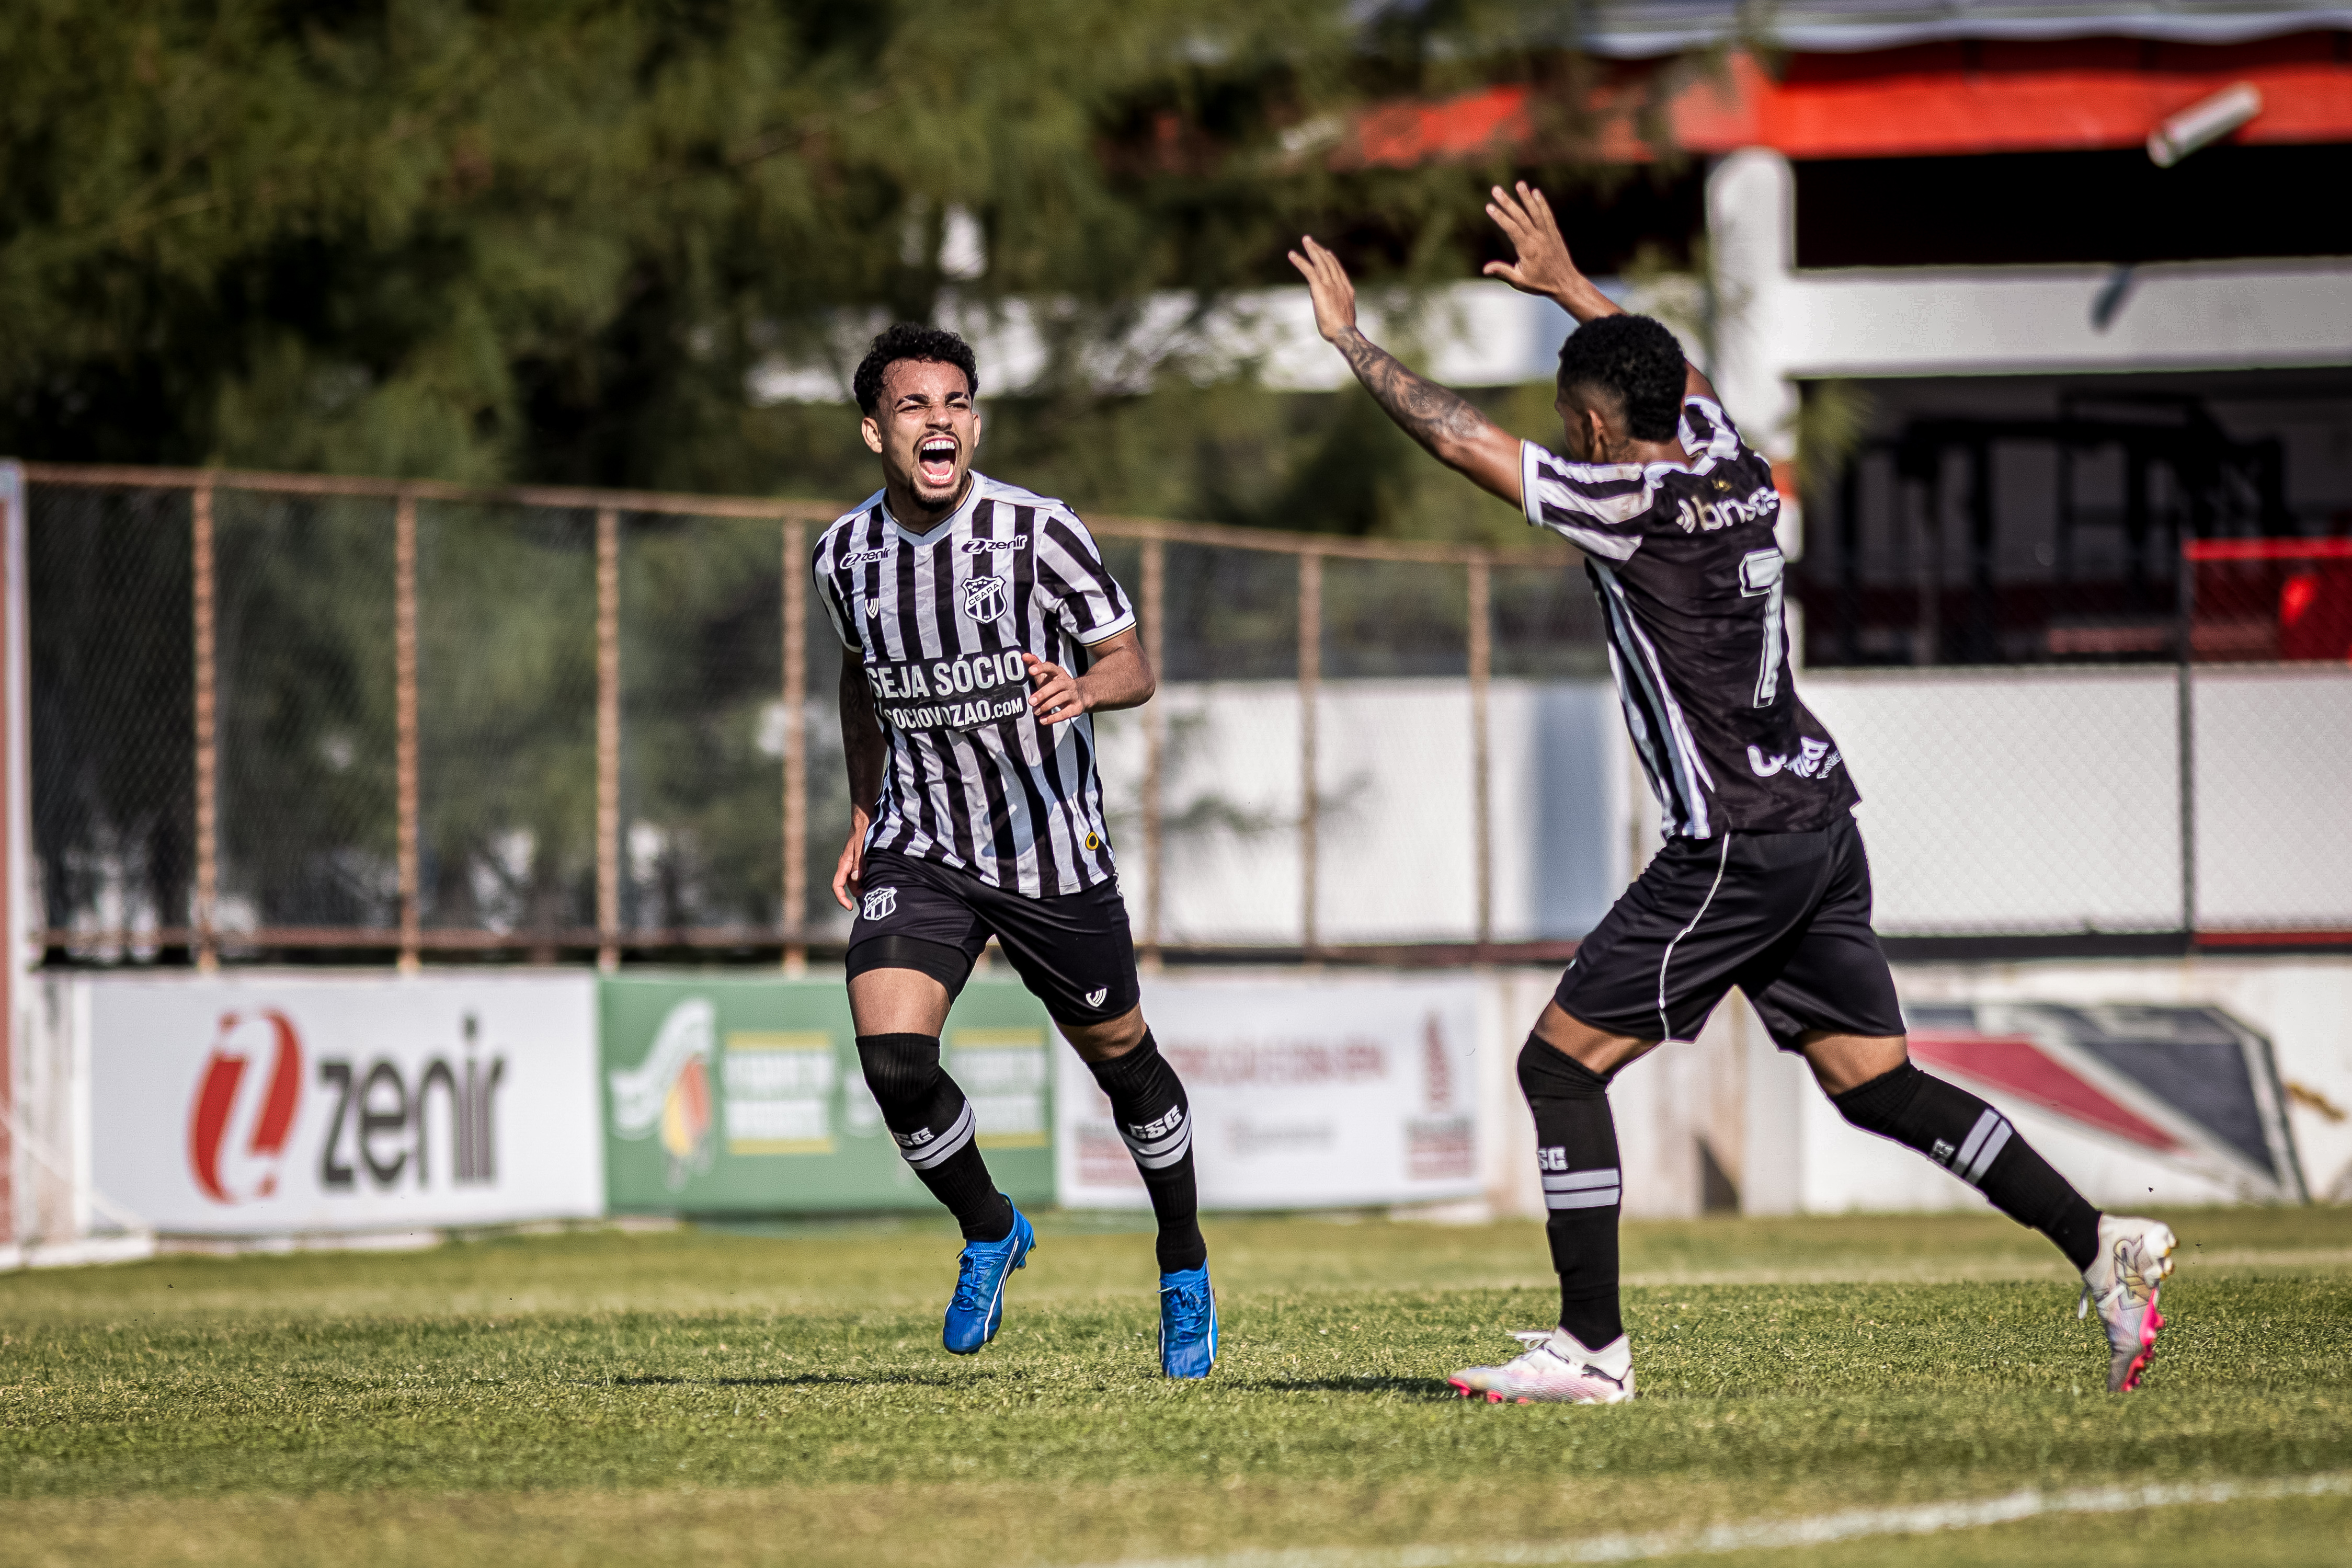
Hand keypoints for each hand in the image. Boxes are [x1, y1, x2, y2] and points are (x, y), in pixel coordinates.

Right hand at [832, 807, 871, 910]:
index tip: (850, 907)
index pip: (837, 885)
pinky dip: (868, 877)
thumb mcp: (862, 845)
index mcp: (844, 863)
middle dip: (858, 894)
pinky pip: (862, 872)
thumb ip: (859, 861)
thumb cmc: (863, 829)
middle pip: (849, 886)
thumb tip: (856, 879)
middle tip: (872, 896)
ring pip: (856, 880)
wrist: (865, 816)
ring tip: (878, 887)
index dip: (842, 899)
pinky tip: (880, 877)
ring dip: (864, 885)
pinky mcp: (860, 858)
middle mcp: (847, 864)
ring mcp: (853, 861)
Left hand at [1023, 653, 1088, 723]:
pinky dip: (1053, 718)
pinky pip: (1065, 713)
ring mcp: (1073, 695)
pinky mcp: (1076, 707)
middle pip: (1056, 686)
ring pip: (1060, 699)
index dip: (1041, 668)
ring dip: (1046, 705)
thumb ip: (1036, 664)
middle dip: (1043, 693)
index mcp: (1059, 673)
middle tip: (1031, 701)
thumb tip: (1024, 655)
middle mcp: (1067, 683)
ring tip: (1036, 711)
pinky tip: (1043, 720)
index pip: (1050, 667)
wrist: (1082, 694)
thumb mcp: (1047, 674)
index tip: (1031, 670)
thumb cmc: (1059, 685)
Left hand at [1286, 236, 1358, 343]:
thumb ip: (1334, 305)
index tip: (1327, 252)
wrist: (1344, 333)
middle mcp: (1340, 284)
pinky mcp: (1320, 289)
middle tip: (1311, 241)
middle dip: (1319, 250)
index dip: (1332, 260)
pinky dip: (1300, 261)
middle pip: (1329, 262)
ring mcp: (1331, 285)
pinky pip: (1309, 271)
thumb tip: (1324, 302)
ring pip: (1320, 262)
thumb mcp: (1341, 314)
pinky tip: (1292, 255)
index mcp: (1347, 289)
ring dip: (1312, 249)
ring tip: (1305, 240)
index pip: (1338, 270)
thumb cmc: (1342, 330)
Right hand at [1482, 182, 1601, 312]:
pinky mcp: (1554, 233)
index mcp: (1527, 249)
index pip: (1511, 228)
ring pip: (1535, 212)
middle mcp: (1538, 238)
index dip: (1500, 217)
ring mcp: (1547, 234)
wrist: (1566, 283)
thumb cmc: (1541, 284)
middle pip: (1521, 216)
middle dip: (1507, 202)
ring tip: (1519, 184)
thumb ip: (1503, 272)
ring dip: (1526, 197)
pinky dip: (1542, 203)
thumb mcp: (1519, 282)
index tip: (1489, 206)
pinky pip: (1547, 215)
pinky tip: (1536, 192)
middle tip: (1496, 189)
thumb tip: (1485, 269)